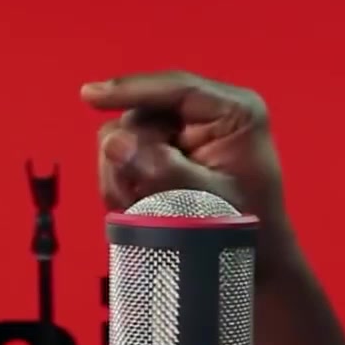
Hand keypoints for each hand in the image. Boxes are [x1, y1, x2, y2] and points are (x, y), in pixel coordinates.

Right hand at [81, 71, 289, 231]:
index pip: (178, 88)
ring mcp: (188, 127)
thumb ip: (163, 171)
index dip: (130, 89)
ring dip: (122, 170)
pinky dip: (124, 178)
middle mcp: (212, 110)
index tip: (89, 96)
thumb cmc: (245, 226)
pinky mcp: (170, 145)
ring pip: (130, 132)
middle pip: (145, 112)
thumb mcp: (207, 199)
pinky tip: (131, 203)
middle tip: (128, 196)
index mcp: (237, 111)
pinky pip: (129, 150)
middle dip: (128, 153)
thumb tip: (114, 143)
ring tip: (132, 205)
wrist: (256, 255)